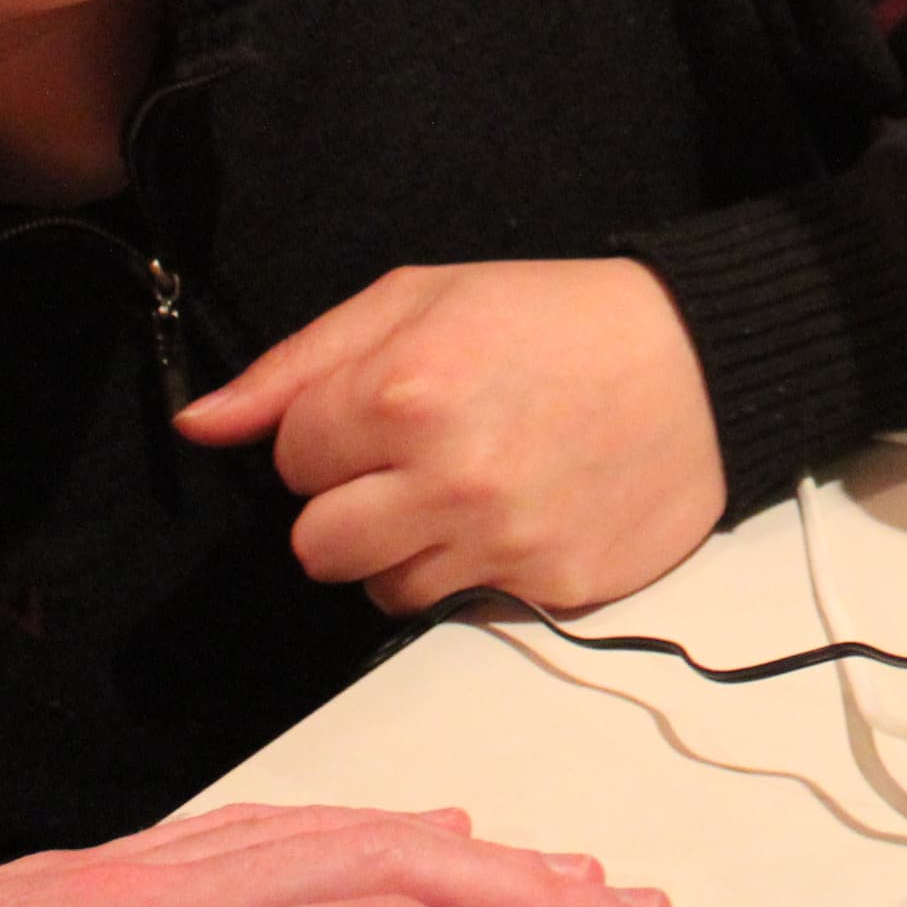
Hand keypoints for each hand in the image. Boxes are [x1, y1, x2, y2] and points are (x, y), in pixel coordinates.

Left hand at [0, 803, 669, 906]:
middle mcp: (143, 894)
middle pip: (378, 865)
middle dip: (520, 891)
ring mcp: (117, 874)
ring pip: (330, 835)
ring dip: (459, 851)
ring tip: (554, 870)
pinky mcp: (86, 881)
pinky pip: (267, 832)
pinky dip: (363, 832)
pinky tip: (395, 837)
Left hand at [178, 257, 727, 610]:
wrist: (706, 365)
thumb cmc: (557, 318)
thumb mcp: (421, 297)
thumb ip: (298, 365)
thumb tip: (200, 426)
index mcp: (406, 392)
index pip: (291, 460)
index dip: (328, 435)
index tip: (384, 410)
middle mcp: (448, 478)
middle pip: (317, 548)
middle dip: (348, 508)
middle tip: (409, 464)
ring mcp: (504, 544)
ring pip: (382, 592)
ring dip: (406, 549)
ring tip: (467, 489)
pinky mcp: (552, 590)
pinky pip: (462, 609)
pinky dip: (476, 571)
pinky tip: (519, 514)